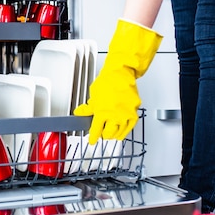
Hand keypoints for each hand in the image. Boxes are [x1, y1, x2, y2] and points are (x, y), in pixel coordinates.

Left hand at [74, 19, 162, 144]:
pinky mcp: (134, 112)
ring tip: (111, 133)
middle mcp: (114, 115)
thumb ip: (88, 107)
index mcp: (101, 112)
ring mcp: (125, 115)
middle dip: (104, 135)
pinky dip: (125, 131)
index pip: (96, 130)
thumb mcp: (93, 95)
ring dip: (114, 135)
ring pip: (120, 133)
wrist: (121, 73)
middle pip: (108, 134)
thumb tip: (80, 113)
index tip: (92, 140)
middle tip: (102, 134)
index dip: (93, 137)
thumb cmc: (107, 81)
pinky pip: (130, 127)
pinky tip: (122, 131)